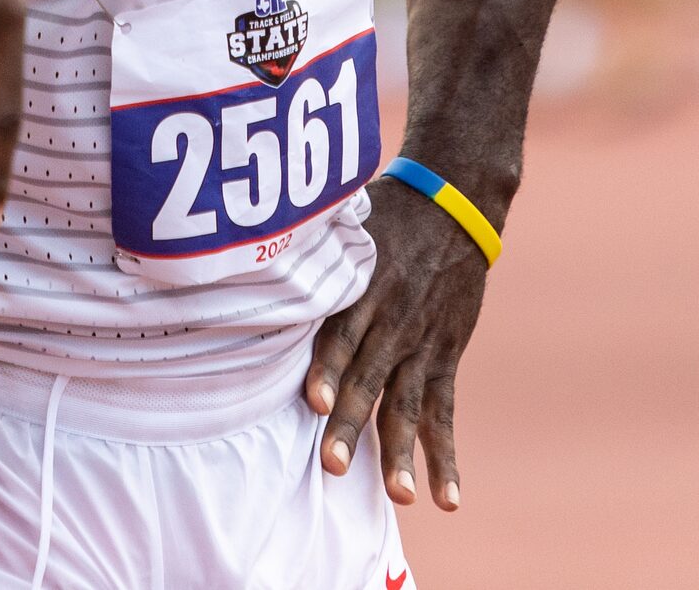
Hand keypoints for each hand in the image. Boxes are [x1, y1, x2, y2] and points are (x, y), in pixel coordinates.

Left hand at [305, 176, 488, 512]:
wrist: (455, 199)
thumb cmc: (383, 209)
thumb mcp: (343, 218)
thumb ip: (304, 244)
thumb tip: (244, 250)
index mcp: (363, 283)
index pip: (341, 331)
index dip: (328, 367)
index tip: (315, 401)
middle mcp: (394, 318)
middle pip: (369, 378)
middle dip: (351, 423)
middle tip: (331, 465)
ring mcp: (422, 342)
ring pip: (408, 404)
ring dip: (400, 452)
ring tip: (398, 496)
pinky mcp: (444, 356)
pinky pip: (445, 412)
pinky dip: (445, 455)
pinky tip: (445, 498)